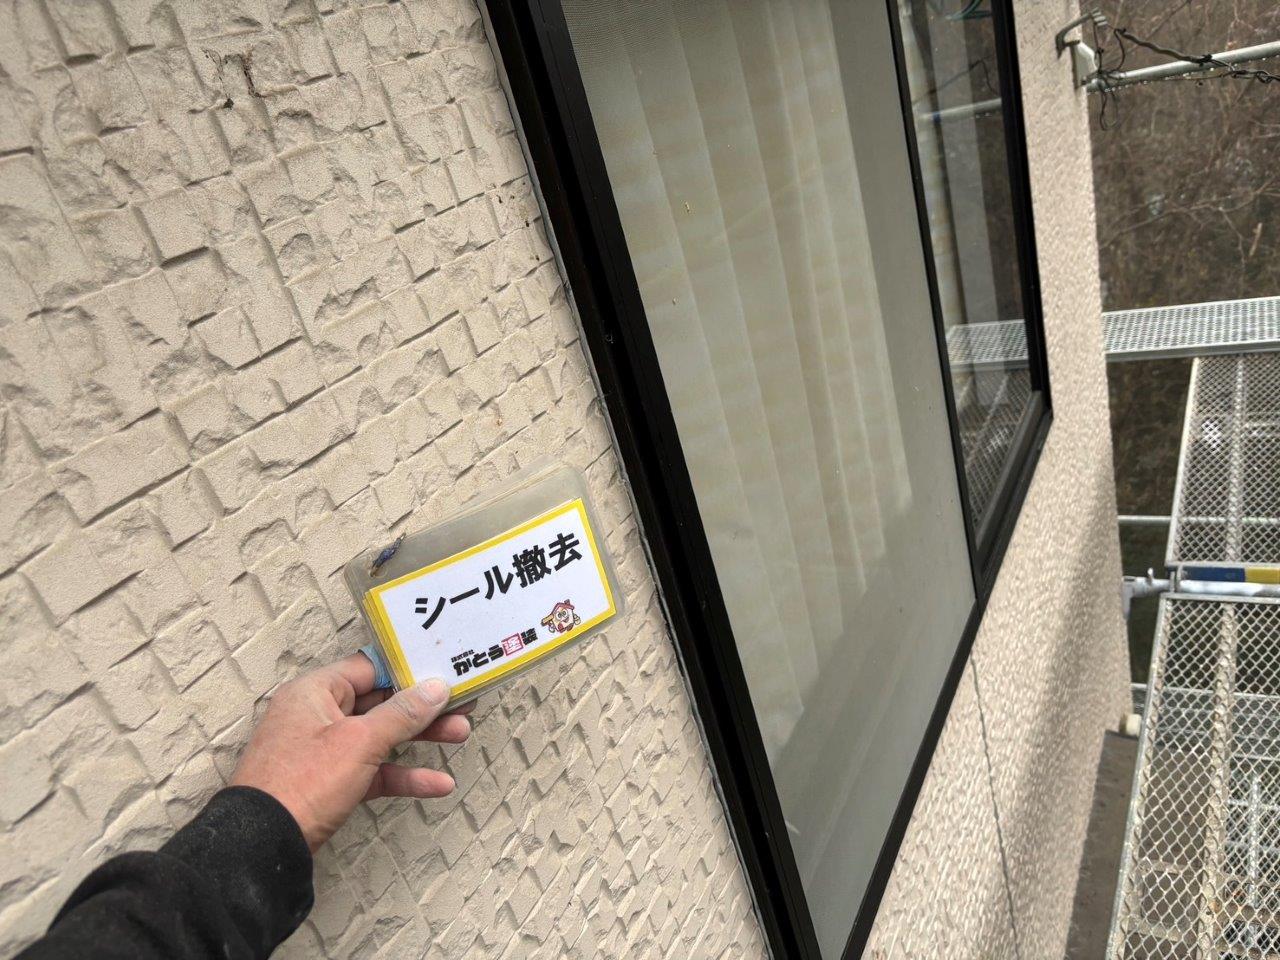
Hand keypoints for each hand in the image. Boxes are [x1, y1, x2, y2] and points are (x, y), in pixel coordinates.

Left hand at [230, 653, 472, 850]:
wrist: (264, 846)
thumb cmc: (302, 784)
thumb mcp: (360, 742)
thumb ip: (402, 713)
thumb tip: (435, 688)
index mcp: (315, 692)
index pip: (369, 668)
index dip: (408, 669)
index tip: (442, 671)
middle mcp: (317, 715)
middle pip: (380, 702)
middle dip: (422, 708)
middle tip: (460, 705)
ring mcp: (323, 751)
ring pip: (380, 737)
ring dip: (419, 739)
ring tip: (460, 736)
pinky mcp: (330, 782)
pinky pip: (373, 770)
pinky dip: (402, 775)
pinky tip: (437, 784)